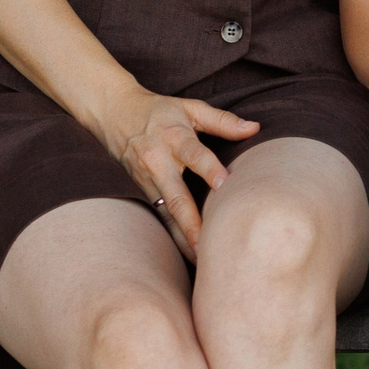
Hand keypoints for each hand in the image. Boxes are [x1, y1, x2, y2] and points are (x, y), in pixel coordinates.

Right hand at [92, 85, 258, 259]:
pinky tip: (186, 255)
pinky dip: (171, 236)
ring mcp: (146, 180)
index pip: (194, 154)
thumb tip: (254, 127)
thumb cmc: (159, 111)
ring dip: (182, 237)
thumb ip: (222, 120)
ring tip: (200, 261)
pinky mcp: (141, 192)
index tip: (225, 186)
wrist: (114, 113)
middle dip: (192, 221)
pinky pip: (158, 217)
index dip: (209, 170)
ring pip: (165, 214)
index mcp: (174, 137)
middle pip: (176, 195)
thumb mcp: (189, 107)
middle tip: (208, 244)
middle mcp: (158, 161)